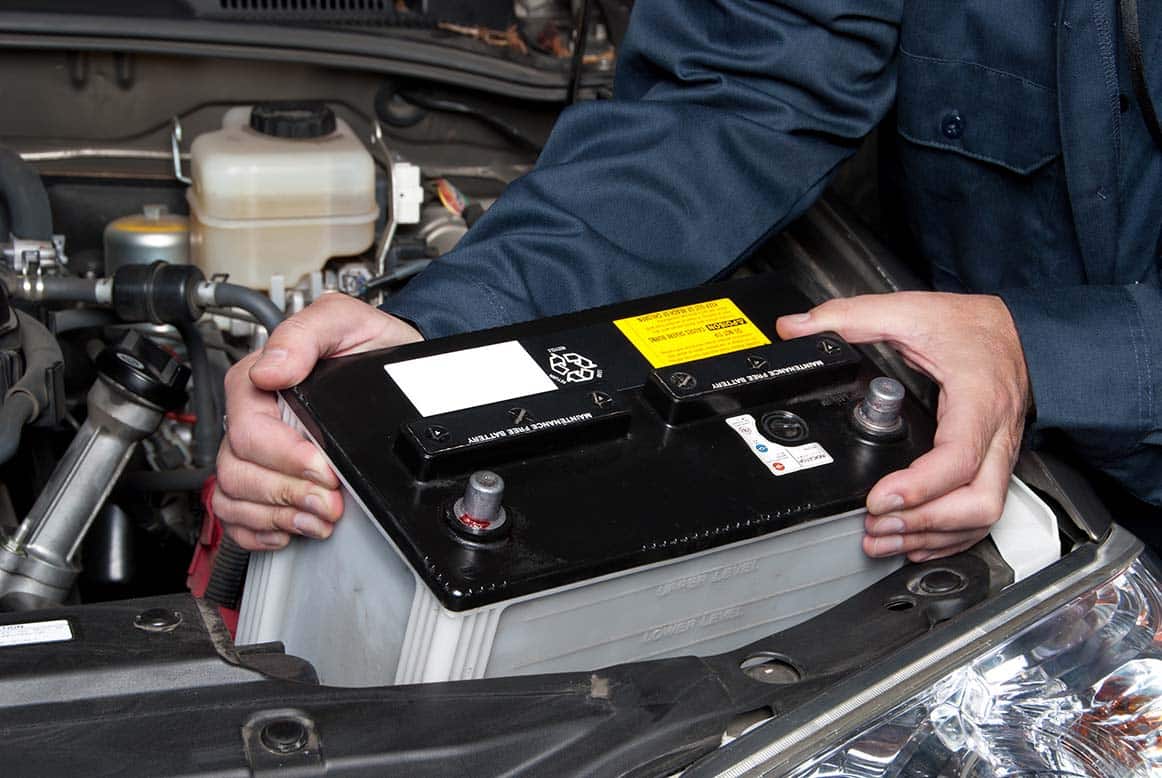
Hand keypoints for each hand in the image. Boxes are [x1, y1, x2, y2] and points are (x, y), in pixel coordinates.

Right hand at [214, 294, 422, 549]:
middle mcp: (254, 417)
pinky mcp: (267, 479)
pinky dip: (260, 530)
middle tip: (330, 500)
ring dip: (278, 515)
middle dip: (287, 492)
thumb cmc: (371, 345)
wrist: (398, 370)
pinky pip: (237, 517)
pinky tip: (292, 525)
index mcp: (260, 379)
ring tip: (320, 516)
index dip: (285, 456)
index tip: (324, 468)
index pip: (247, 430)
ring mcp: (257, 452)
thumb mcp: (347, 321)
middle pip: (237, 470)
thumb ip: (307, 333)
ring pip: (233, 496)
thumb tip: (272, 369)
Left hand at [776, 292, 1028, 561]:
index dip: (919, 487)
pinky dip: (949, 534)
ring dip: (932, 536)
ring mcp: (999, 454)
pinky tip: (915, 539)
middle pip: (978, 502)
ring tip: (883, 538)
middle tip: (876, 524)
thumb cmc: (974, 326)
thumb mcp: (910, 310)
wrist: (1019, 329)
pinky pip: (982, 513)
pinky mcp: (995, 465)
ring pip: (983, 515)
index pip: (958, 458)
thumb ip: (851, 316)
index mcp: (977, 400)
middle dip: (924, 523)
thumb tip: (796, 328)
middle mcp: (995, 435)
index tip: (878, 498)